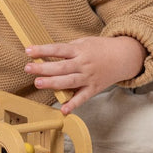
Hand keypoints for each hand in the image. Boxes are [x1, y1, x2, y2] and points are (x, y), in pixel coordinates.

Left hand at [25, 36, 145, 114]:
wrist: (123, 57)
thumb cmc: (100, 48)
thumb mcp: (84, 42)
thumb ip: (68, 49)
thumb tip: (48, 54)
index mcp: (80, 50)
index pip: (58, 49)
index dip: (43, 50)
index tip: (28, 50)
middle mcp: (83, 64)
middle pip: (62, 66)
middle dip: (44, 68)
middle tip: (28, 68)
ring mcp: (88, 77)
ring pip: (69, 81)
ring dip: (53, 83)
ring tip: (38, 83)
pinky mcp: (93, 88)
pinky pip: (82, 98)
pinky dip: (74, 104)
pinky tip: (64, 110)